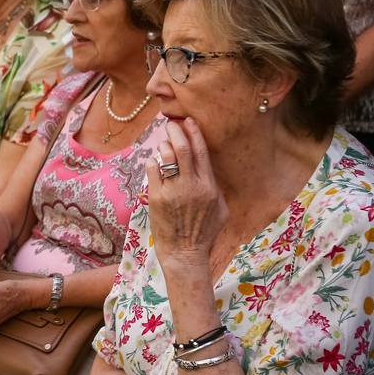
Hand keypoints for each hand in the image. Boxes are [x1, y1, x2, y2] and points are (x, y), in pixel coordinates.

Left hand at [149, 118, 228, 268]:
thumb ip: (216, 187)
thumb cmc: (204, 233)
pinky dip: (152, 162)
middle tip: (170, 123)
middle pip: (182, 148)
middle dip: (175, 130)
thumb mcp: (221, 210)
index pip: (201, 151)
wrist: (184, 253)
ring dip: (163, 145)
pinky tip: (154, 162)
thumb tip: (209, 168)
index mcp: (209, 187)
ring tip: (163, 144)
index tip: (188, 120)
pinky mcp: (156, 198)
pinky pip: (151, 170)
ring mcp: (172, 191)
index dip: (194, 132)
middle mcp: (191, 186)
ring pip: (165, 156)